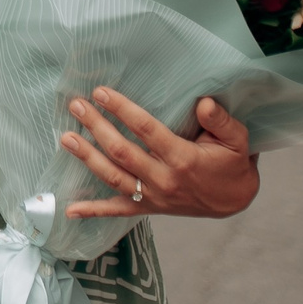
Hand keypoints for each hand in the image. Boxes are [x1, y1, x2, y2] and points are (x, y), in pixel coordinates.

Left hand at [59, 90, 258, 220]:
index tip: (101, 92)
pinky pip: (117, 211)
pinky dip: (93, 211)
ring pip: (113, 177)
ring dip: (87, 157)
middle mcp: (164, 179)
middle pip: (121, 151)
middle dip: (96, 126)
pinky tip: (70, 209)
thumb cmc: (232, 163)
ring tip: (66, 138)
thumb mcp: (237, 138)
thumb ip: (221, 120)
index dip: (122, 110)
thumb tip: (204, 103)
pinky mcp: (148, 208)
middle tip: (76, 106)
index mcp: (183, 158)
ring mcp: (153, 196)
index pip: (146, 130)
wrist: (235, 201)